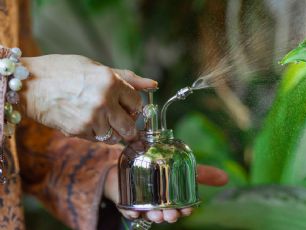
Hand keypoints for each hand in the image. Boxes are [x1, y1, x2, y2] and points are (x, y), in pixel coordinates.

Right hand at [20, 55, 156, 142]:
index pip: (137, 103)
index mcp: (111, 82)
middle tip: (120, 118)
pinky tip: (87, 121)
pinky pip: (99, 140)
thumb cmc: (62, 71)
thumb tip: (153, 85)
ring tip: (100, 118)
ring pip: (115, 137)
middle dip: (128, 124)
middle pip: (131, 126)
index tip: (126, 104)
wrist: (30, 85)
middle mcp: (104, 102)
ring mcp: (92, 119)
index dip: (133, 105)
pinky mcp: (80, 132)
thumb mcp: (96, 67)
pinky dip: (97, 134)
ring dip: (112, 130)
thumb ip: (127, 78)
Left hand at [104, 164, 228, 222]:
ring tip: (156, 213)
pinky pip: (128, 210)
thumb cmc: (162, 167)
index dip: (185, 211)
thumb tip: (226, 178)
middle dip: (170, 215)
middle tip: (173, 214)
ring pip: (149, 214)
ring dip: (153, 216)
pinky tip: (133, 210)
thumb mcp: (184, 167)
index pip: (181, 209)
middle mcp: (159, 205)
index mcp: (173, 200)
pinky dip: (131, 212)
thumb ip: (203, 173)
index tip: (188, 209)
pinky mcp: (127, 201)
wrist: (135, 159)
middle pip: (166, 214)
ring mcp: (143, 204)